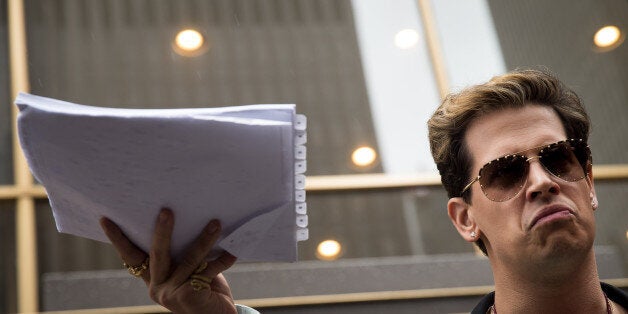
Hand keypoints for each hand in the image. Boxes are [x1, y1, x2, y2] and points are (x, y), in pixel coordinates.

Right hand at [100, 208, 237, 313]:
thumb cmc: (206, 291)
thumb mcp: (190, 272)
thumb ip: (184, 256)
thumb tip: (193, 220)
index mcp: (153, 278)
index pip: (131, 256)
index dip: (118, 238)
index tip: (105, 219)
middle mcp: (158, 287)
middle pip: (157, 253)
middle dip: (163, 230)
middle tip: (167, 210)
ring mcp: (172, 294)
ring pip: (188, 260)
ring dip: (204, 240)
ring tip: (215, 223)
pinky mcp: (189, 297)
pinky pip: (207, 272)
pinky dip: (223, 260)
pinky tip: (233, 252)